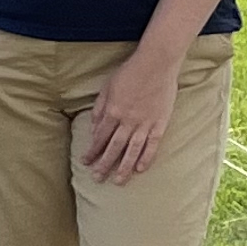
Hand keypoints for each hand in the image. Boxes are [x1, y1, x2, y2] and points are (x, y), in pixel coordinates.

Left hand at [78, 46, 182, 184]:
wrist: (156, 64)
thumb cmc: (129, 73)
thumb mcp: (107, 88)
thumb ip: (100, 109)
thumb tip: (94, 129)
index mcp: (112, 112)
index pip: (99, 137)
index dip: (92, 151)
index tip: (85, 163)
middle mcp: (127, 121)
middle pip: (114, 148)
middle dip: (104, 164)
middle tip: (97, 178)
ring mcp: (145, 123)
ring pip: (132, 150)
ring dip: (124, 167)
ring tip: (118, 181)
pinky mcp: (160, 123)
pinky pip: (153, 144)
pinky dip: (147, 157)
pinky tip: (140, 169)